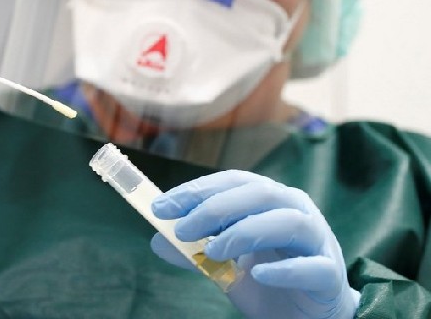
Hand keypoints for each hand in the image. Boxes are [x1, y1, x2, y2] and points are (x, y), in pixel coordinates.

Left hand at [150, 170, 359, 318]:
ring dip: (245, 232)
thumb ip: (196, 251)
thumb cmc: (267, 281)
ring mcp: (318, 241)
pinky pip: (313, 267)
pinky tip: (258, 275)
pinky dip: (285, 268)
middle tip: (181, 230)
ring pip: (288, 221)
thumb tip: (158, 241)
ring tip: (213, 251)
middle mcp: (296, 210)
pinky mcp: (330, 275)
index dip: (196, 190)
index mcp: (269, 200)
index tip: (161, 207)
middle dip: (215, 208)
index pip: (232, 182)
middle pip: (259, 194)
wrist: (309, 317)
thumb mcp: (224, 265)